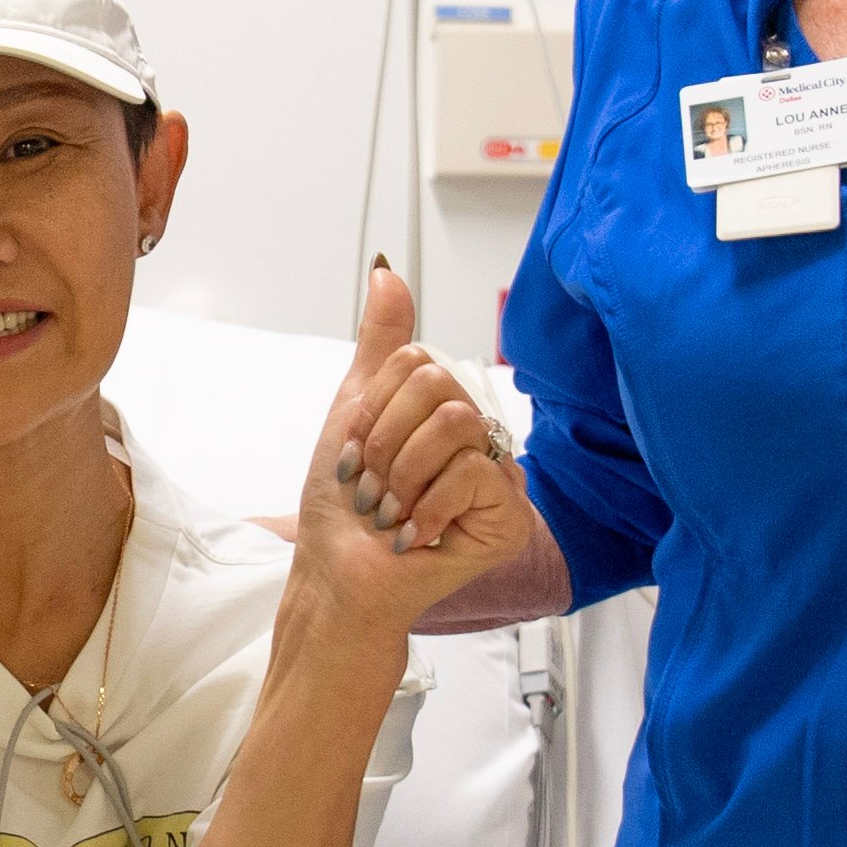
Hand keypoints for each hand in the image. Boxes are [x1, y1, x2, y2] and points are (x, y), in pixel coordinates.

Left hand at [294, 258, 537, 635]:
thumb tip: (387, 270)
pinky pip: (472, 472)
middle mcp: (482, 441)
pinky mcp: (509, 520)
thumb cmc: (343, 506)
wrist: (337, 575)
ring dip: (402, 474)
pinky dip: (427, 505)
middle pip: (440, 385)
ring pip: (457, 423)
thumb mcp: (355, 409)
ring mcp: (502, 480)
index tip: (359, 454)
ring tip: (392, 511)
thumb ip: (380, 344)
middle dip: (385, 441)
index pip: (422, 362)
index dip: (375, 407)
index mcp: (450, 413)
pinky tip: (416, 534)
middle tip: (373, 487)